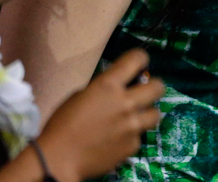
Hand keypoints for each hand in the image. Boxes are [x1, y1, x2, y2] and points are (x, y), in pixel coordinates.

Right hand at [36, 49, 164, 181]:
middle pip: (158, 87)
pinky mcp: (132, 146)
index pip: (137, 59)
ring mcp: (132, 126)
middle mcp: (125, 103)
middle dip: (153, 86)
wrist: (59, 159)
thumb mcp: (80, 96)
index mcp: (108, 85)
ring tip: (135, 117)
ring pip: (155, 114)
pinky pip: (138, 136)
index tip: (139, 64)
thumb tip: (116, 89)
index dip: (140, 59)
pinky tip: (117, 140)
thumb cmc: (62, 124)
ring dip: (146, 113)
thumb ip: (102, 90)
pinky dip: (130, 137)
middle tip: (145, 92)